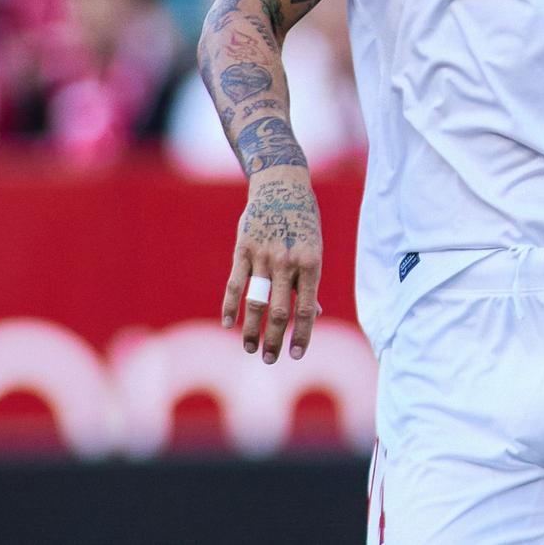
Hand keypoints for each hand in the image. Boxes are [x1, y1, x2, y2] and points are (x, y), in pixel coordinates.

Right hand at [221, 167, 322, 363]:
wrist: (281, 184)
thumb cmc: (303, 220)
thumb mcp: (314, 248)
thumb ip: (309, 281)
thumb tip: (315, 313)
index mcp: (310, 264)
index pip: (307, 309)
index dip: (302, 335)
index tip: (296, 355)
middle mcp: (287, 263)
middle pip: (279, 311)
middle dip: (275, 340)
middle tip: (270, 360)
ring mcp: (263, 256)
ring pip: (256, 301)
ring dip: (252, 329)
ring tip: (250, 349)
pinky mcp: (243, 249)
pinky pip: (235, 282)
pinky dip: (230, 305)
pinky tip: (228, 323)